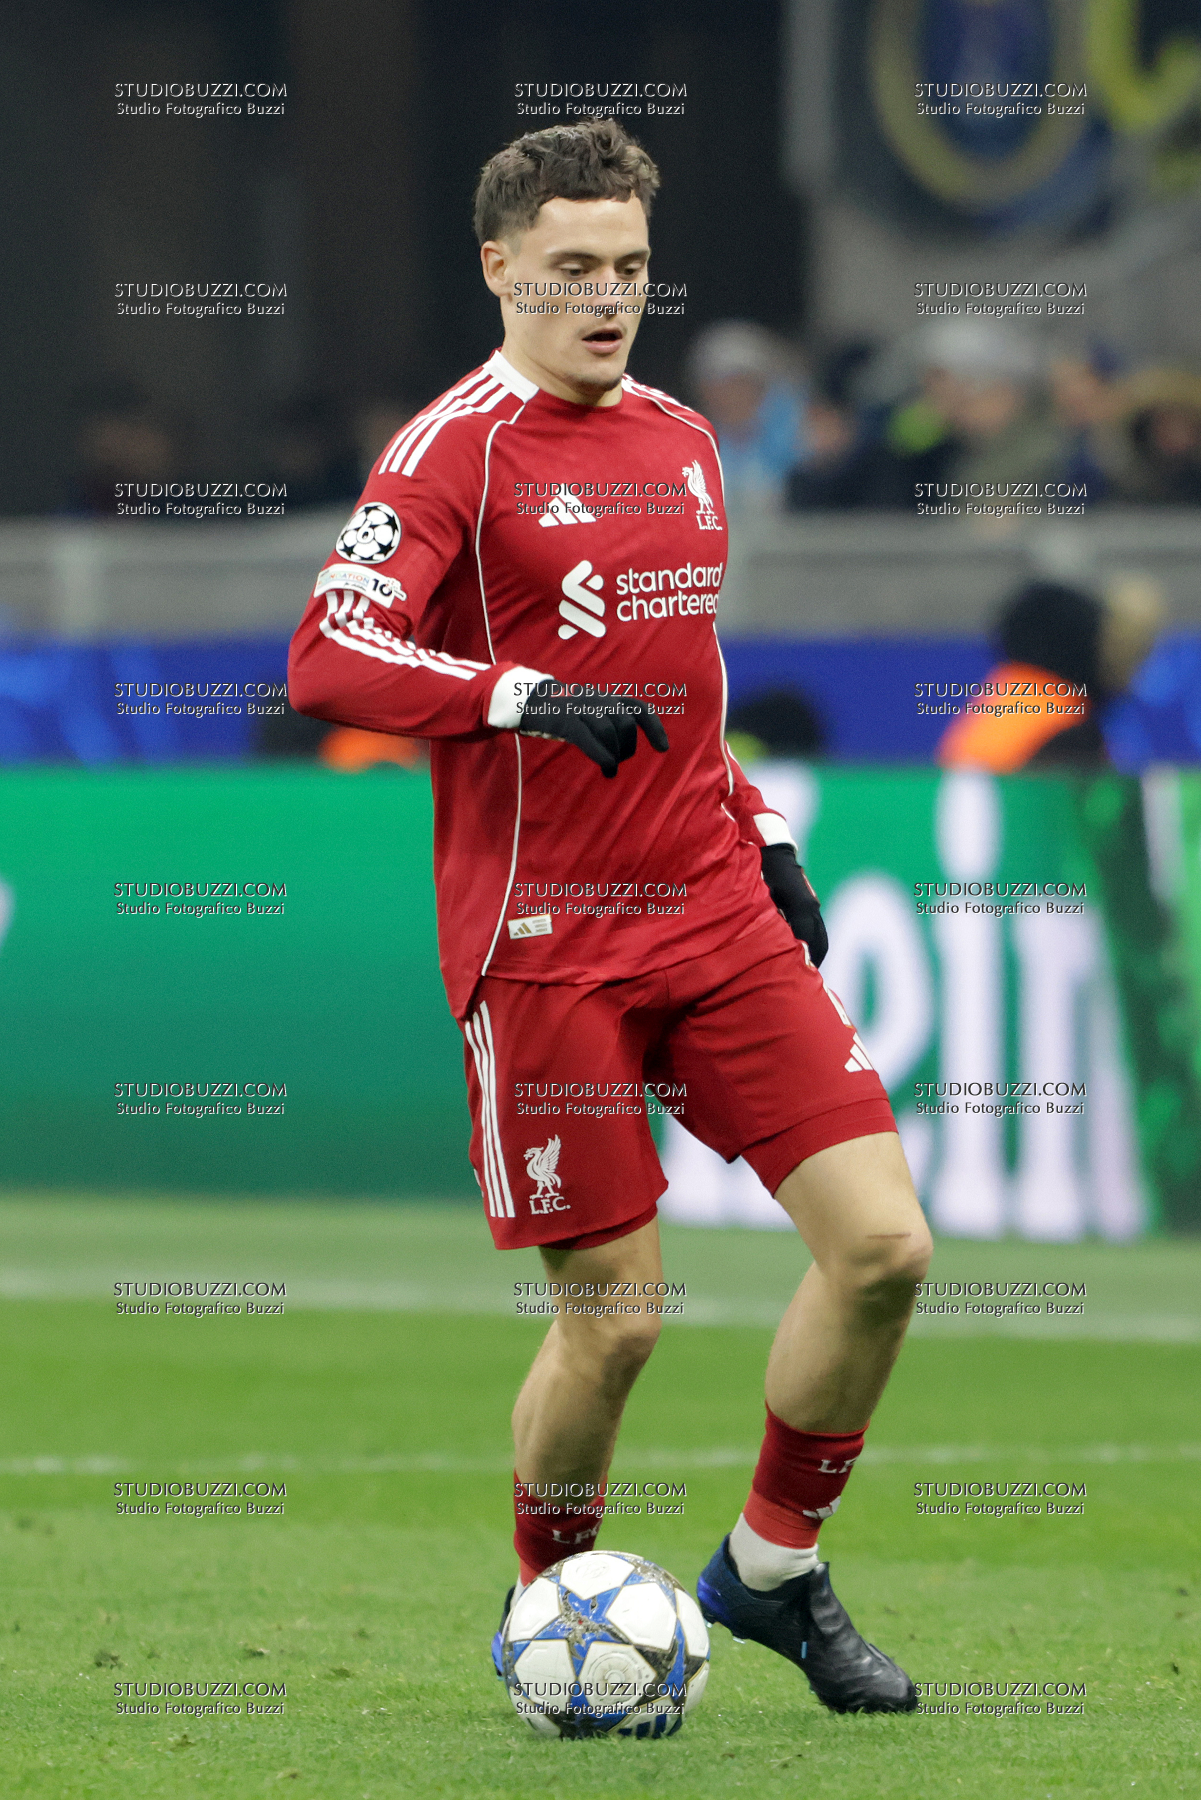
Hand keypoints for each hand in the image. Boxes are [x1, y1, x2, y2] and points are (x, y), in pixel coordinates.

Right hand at [518, 679, 668, 777]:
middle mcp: (598, 700)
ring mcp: (580, 708)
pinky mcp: (564, 719)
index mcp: (607, 699)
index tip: (663, 749)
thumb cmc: (564, 713)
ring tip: (610, 769)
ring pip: (609, 729)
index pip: (638, 708)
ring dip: (614, 754)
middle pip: (626, 723)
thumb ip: (609, 723)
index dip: (654, 727)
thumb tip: (625, 748)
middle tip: (618, 761)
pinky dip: (600, 752)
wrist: (529, 700)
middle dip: (628, 747)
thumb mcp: (591, 713)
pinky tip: (607, 766)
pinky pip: (587, 736)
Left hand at [760, 844, 827, 965]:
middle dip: (815, 960)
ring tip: (806, 969)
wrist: (773, 850)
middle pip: (820, 942)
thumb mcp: (760, 895)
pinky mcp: (810, 902)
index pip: (806, 941)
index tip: (800, 976)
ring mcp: (813, 904)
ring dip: (816, 952)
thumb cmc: (762, 872)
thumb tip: (765, 942)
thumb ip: (764, 918)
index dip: (804, 959)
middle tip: (805, 979)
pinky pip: (817, 928)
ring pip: (822, 935)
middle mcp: (812, 907)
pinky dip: (814, 942)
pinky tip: (803, 951)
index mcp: (801, 907)